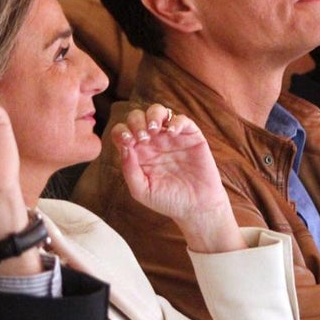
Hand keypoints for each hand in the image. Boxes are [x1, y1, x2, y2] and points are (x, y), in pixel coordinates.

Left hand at [112, 106, 244, 253]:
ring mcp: (172, 138)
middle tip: (143, 138)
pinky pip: (182, 120)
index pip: (123, 132)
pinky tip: (173, 133)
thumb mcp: (141, 190)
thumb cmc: (168, 201)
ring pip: (158, 111)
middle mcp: (153, 142)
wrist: (197, 208)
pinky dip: (176, 121)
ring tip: (154, 129)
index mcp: (138, 153)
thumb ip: (129, 169)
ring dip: (153, 115)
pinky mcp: (191, 137)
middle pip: (138, 117)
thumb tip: (124, 146)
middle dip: (136, 122)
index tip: (128, 142)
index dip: (122, 131)